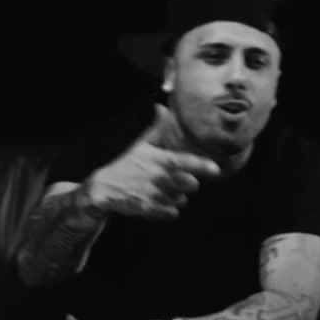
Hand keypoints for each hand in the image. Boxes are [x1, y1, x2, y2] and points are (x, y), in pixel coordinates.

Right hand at [87, 104, 220, 219]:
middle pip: (189, 184)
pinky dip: (170, 210)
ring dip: (178, 197)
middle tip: (183, 181)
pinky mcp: (148, 208)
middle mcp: (158, 177)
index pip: (184, 161)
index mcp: (158, 159)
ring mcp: (153, 194)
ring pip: (181, 200)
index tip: (216, 169)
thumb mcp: (141, 145)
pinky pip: (171, 212)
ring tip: (166, 191)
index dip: (202, 166)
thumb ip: (157, 129)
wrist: (103, 188)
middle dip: (190, 184)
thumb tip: (161, 107)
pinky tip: (162, 203)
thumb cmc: (126, 164)